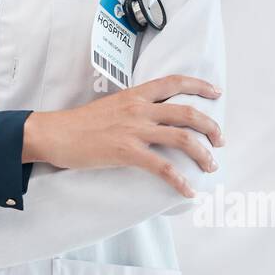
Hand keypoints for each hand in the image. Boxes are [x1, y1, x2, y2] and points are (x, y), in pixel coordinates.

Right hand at [22, 74, 222, 197]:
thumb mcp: (110, 106)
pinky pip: (162, 167)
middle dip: (211, 126)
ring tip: (211, 166)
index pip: (174, 82)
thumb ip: (133, 109)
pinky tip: (188, 191)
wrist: (54, 133)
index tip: (216, 92)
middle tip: (220, 140)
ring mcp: (134, 130)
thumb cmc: (79, 123)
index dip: (199, 86)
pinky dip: (180, 181)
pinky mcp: (127, 152)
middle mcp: (138, 109)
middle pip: (187, 112)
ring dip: (203, 154)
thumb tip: (152, 118)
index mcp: (135, 95)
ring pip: (182, 138)